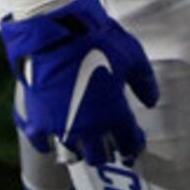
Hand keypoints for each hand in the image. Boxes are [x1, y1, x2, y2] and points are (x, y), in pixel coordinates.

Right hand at [0, 0, 160, 167]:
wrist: (57, 34)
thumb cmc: (98, 42)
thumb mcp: (133, 57)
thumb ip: (144, 83)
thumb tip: (151, 101)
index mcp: (114, 115)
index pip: (129, 143)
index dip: (133, 146)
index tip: (134, 145)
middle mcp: (89, 128)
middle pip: (99, 156)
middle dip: (107, 152)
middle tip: (110, 145)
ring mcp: (61, 127)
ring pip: (72, 154)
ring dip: (80, 151)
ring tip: (83, 145)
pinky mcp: (38, 119)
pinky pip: (41, 143)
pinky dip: (46, 145)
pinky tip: (51, 142)